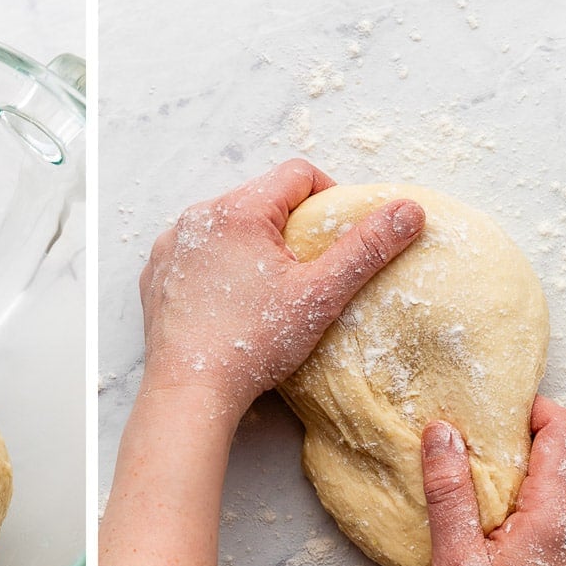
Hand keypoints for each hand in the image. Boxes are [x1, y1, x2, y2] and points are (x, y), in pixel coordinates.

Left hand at [138, 158, 424, 422]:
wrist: (190, 390)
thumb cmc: (253, 344)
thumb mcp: (321, 295)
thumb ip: (366, 249)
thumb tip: (409, 212)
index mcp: (238, 210)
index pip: (297, 174)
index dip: (328, 197)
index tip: (336, 235)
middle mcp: (198, 217)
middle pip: (260, 198)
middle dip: (289, 224)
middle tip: (307, 268)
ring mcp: (172, 246)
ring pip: (227, 227)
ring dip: (253, 245)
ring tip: (269, 288)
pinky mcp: (156, 274)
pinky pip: (197, 254)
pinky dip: (218, 267)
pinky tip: (232, 301)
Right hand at [421, 396, 565, 565]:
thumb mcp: (455, 565)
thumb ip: (450, 493)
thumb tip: (442, 434)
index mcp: (556, 514)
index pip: (564, 426)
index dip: (525, 409)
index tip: (481, 419)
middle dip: (528, 424)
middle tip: (477, 439)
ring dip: (531, 452)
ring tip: (480, 472)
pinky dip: (537, 479)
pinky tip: (496, 504)